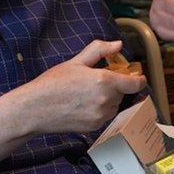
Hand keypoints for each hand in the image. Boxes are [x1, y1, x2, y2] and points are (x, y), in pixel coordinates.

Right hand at [16, 40, 146, 133]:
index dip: (138, 79)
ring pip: (114, 105)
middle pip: (123, 93)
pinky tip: (82, 104)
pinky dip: (99, 109)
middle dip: (116, 86)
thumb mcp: (76, 61)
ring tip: (87, 93)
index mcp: (105, 82)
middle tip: (98, 80)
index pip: (135, 84)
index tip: (138, 76)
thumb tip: (118, 45)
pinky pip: (104, 116)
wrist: (35, 109)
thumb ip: (100, 50)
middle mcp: (106, 101)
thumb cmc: (53, 83)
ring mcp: (101, 116)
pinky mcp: (94, 128)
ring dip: (108, 99)